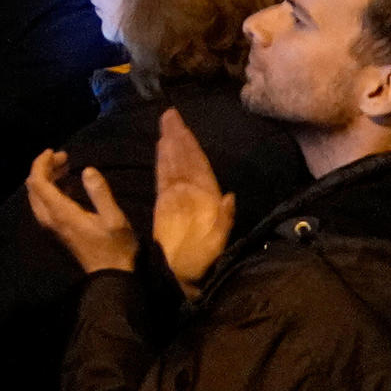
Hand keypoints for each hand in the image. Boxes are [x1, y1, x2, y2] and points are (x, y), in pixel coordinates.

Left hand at [19, 148, 142, 278]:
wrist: (110, 277)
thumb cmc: (115, 247)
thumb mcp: (114, 218)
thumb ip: (100, 193)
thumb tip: (87, 170)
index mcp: (60, 213)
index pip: (37, 182)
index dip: (41, 163)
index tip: (55, 151)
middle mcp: (49, 219)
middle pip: (34, 187)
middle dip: (44, 168)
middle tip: (64, 157)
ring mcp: (51, 227)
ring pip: (37, 196)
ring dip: (47, 179)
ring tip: (66, 167)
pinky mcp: (56, 231)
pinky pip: (43, 205)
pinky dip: (50, 191)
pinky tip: (67, 186)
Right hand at [149, 106, 233, 294]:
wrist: (183, 276)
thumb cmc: (202, 262)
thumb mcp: (218, 243)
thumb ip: (224, 220)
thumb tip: (229, 196)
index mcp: (208, 199)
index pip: (199, 165)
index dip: (191, 145)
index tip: (183, 126)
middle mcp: (194, 193)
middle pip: (185, 159)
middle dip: (179, 136)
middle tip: (171, 114)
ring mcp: (178, 197)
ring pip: (174, 164)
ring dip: (170, 143)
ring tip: (165, 123)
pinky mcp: (164, 203)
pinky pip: (163, 176)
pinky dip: (162, 160)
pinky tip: (160, 147)